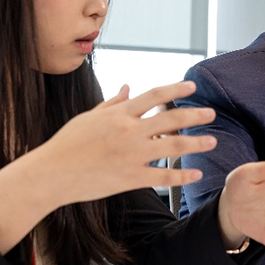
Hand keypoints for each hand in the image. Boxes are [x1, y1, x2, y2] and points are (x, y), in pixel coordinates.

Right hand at [36, 81, 216, 204]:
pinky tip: (196, 173)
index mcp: (119, 114)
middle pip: (170, 119)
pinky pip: (163, 176)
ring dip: (196, 143)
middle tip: (211, 113)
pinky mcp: (131, 178)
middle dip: (194, 115)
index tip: (192, 86)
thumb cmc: (67, 144)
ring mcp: (132, 155)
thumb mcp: (88, 118)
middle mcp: (129, 131)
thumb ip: (112, 103)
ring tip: (212, 141)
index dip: (176, 89)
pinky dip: (182, 175)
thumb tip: (128, 88)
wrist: (52, 173)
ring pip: (172, 146)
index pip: (154, 95)